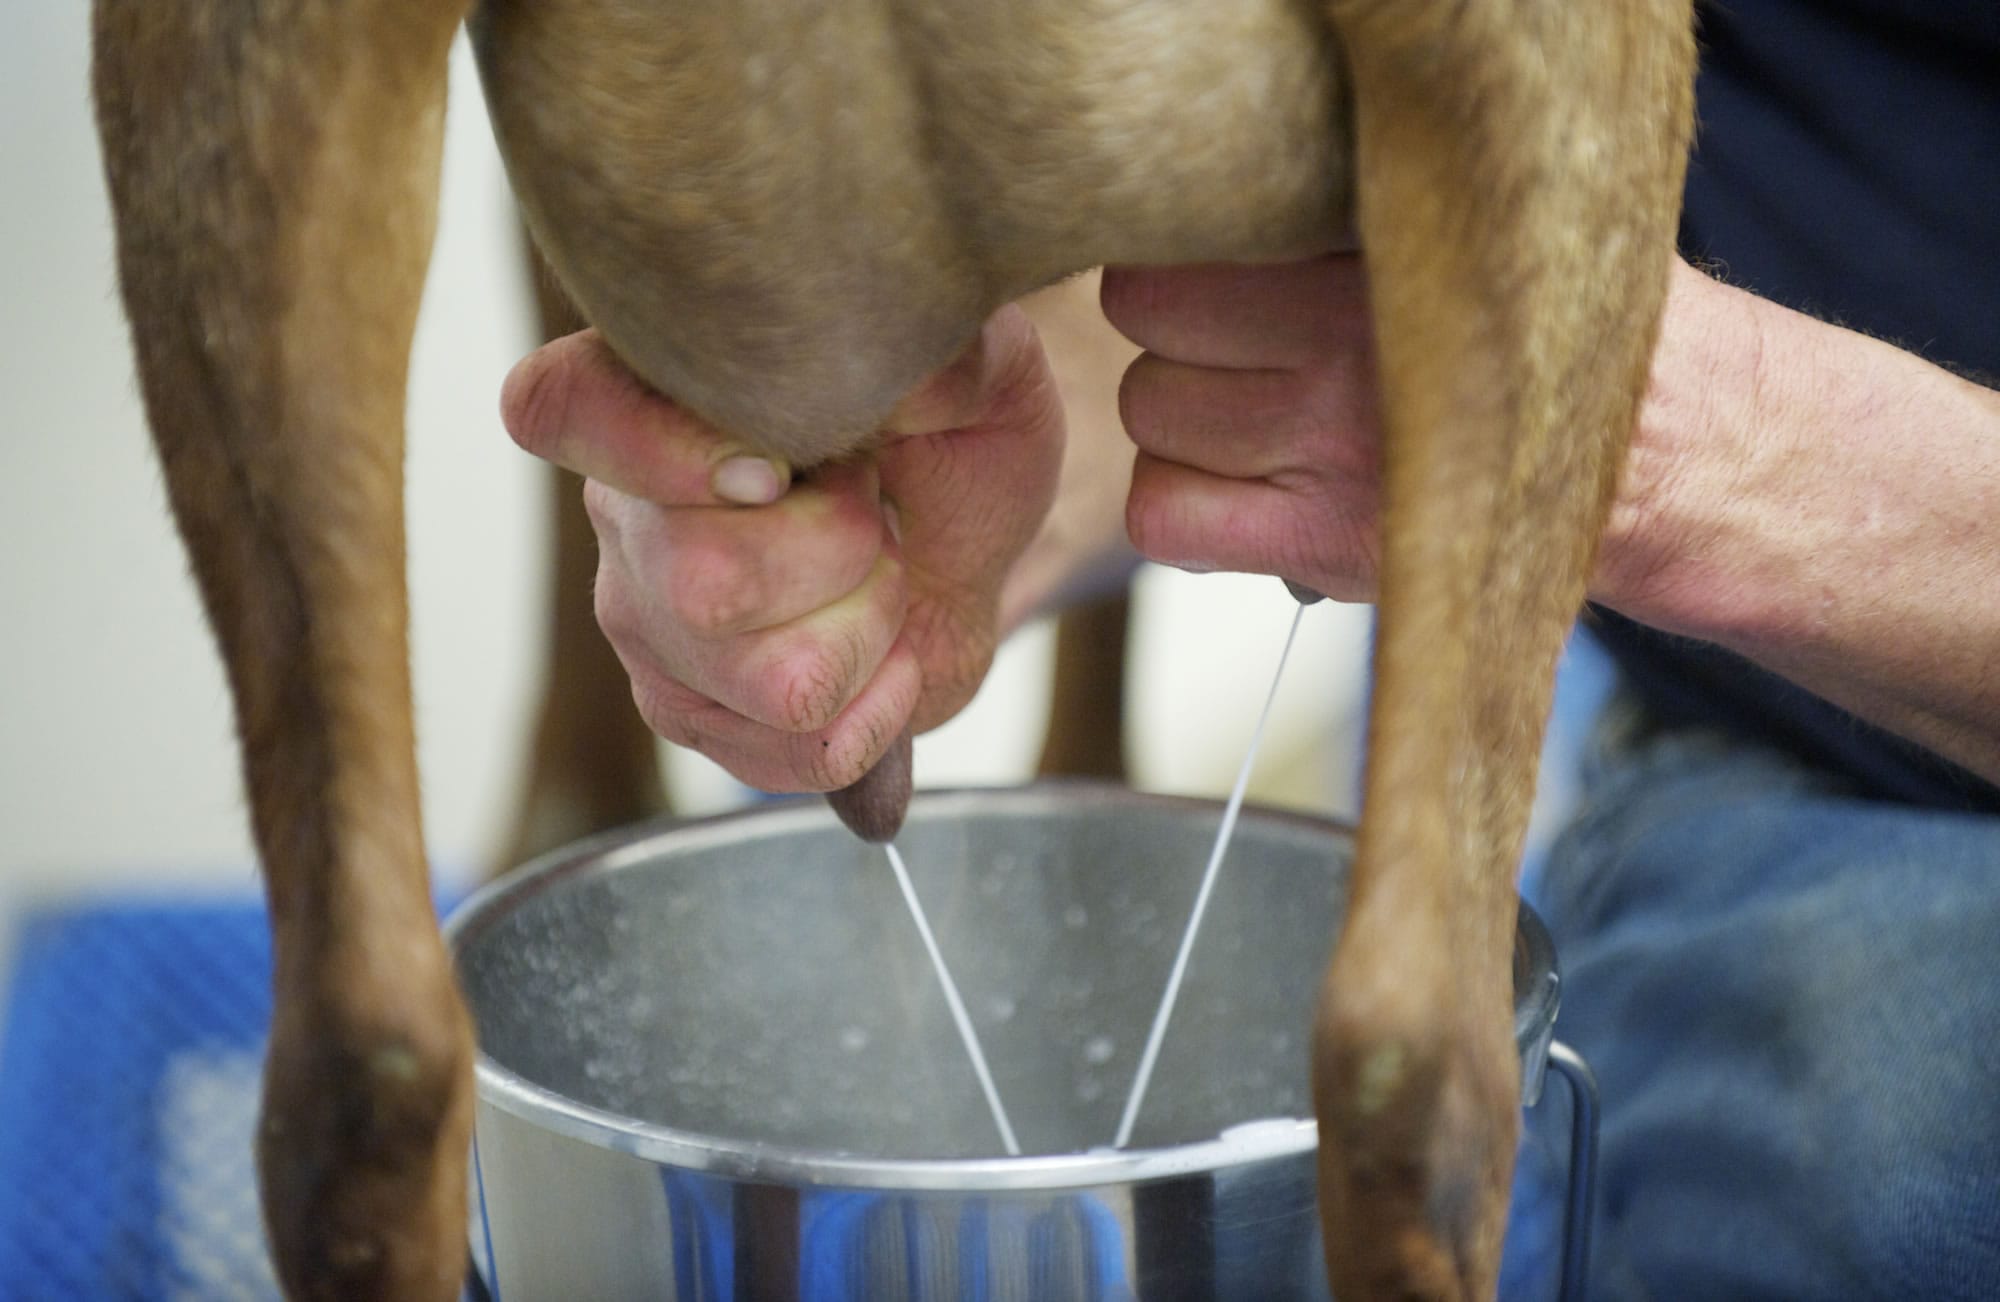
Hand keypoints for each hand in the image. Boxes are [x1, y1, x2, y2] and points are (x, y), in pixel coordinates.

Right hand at [500, 307, 1064, 793]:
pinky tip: (882, 658)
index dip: (657, 451)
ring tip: (877, 580)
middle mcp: (625, 508)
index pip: (562, 409)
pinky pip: (792, 754)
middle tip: (876, 514)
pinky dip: (876, 712)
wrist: (966, 540)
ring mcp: (643, 620)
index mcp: (657, 388)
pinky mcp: (684, 710)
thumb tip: (914, 383)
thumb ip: (951, 355)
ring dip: (869, 633)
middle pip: (703, 582)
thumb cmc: (953, 433)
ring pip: (770, 683)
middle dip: (843, 555)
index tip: (776, 467)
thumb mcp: (978, 367)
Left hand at [1104, 251, 1999, 782]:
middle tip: (1234, 352)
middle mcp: (1337, 347)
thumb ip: (1354, 228)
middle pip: (1150, 324)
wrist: (1685, 460)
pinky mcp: (1321, 543)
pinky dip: (1182, 509)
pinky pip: (1166, 519)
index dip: (1181, 268)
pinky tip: (1238, 497)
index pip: (1176, 253)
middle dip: (1179, 337)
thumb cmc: (1566, 342)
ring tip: (1255, 425)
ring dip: (1184, 425)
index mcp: (1369, 256)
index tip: (1215, 283)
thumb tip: (1230, 223)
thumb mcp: (1479, 237)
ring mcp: (1324, 449)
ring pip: (1152, 417)